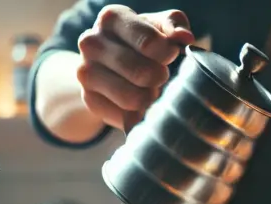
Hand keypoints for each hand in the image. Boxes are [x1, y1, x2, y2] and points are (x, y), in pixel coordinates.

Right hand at [77, 6, 194, 130]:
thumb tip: (184, 37)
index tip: (172, 55)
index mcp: (111, 18)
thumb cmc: (141, 41)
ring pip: (132, 98)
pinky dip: (139, 114)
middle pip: (142, 73)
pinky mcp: (89, 99)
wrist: (110, 64)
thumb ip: (174, 25)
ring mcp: (86, 72)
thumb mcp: (160, 26)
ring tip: (150, 89)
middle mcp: (92, 42)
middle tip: (161, 75)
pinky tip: (139, 104)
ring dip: (150, 98)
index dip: (168, 53)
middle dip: (160, 78)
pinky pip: (124, 117)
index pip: (149, 42)